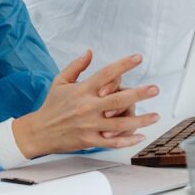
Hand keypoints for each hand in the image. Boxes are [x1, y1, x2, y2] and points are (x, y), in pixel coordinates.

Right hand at [12, 50, 159, 158]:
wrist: (39, 131)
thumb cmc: (51, 105)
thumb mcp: (60, 81)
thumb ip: (76, 66)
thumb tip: (90, 52)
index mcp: (82, 90)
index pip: (106, 74)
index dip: (123, 65)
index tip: (138, 58)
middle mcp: (88, 107)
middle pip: (118, 99)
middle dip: (139, 94)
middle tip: (154, 89)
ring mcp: (90, 125)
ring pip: (120, 123)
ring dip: (140, 120)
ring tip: (156, 115)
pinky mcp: (89, 140)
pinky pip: (112, 142)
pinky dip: (127, 140)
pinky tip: (140, 136)